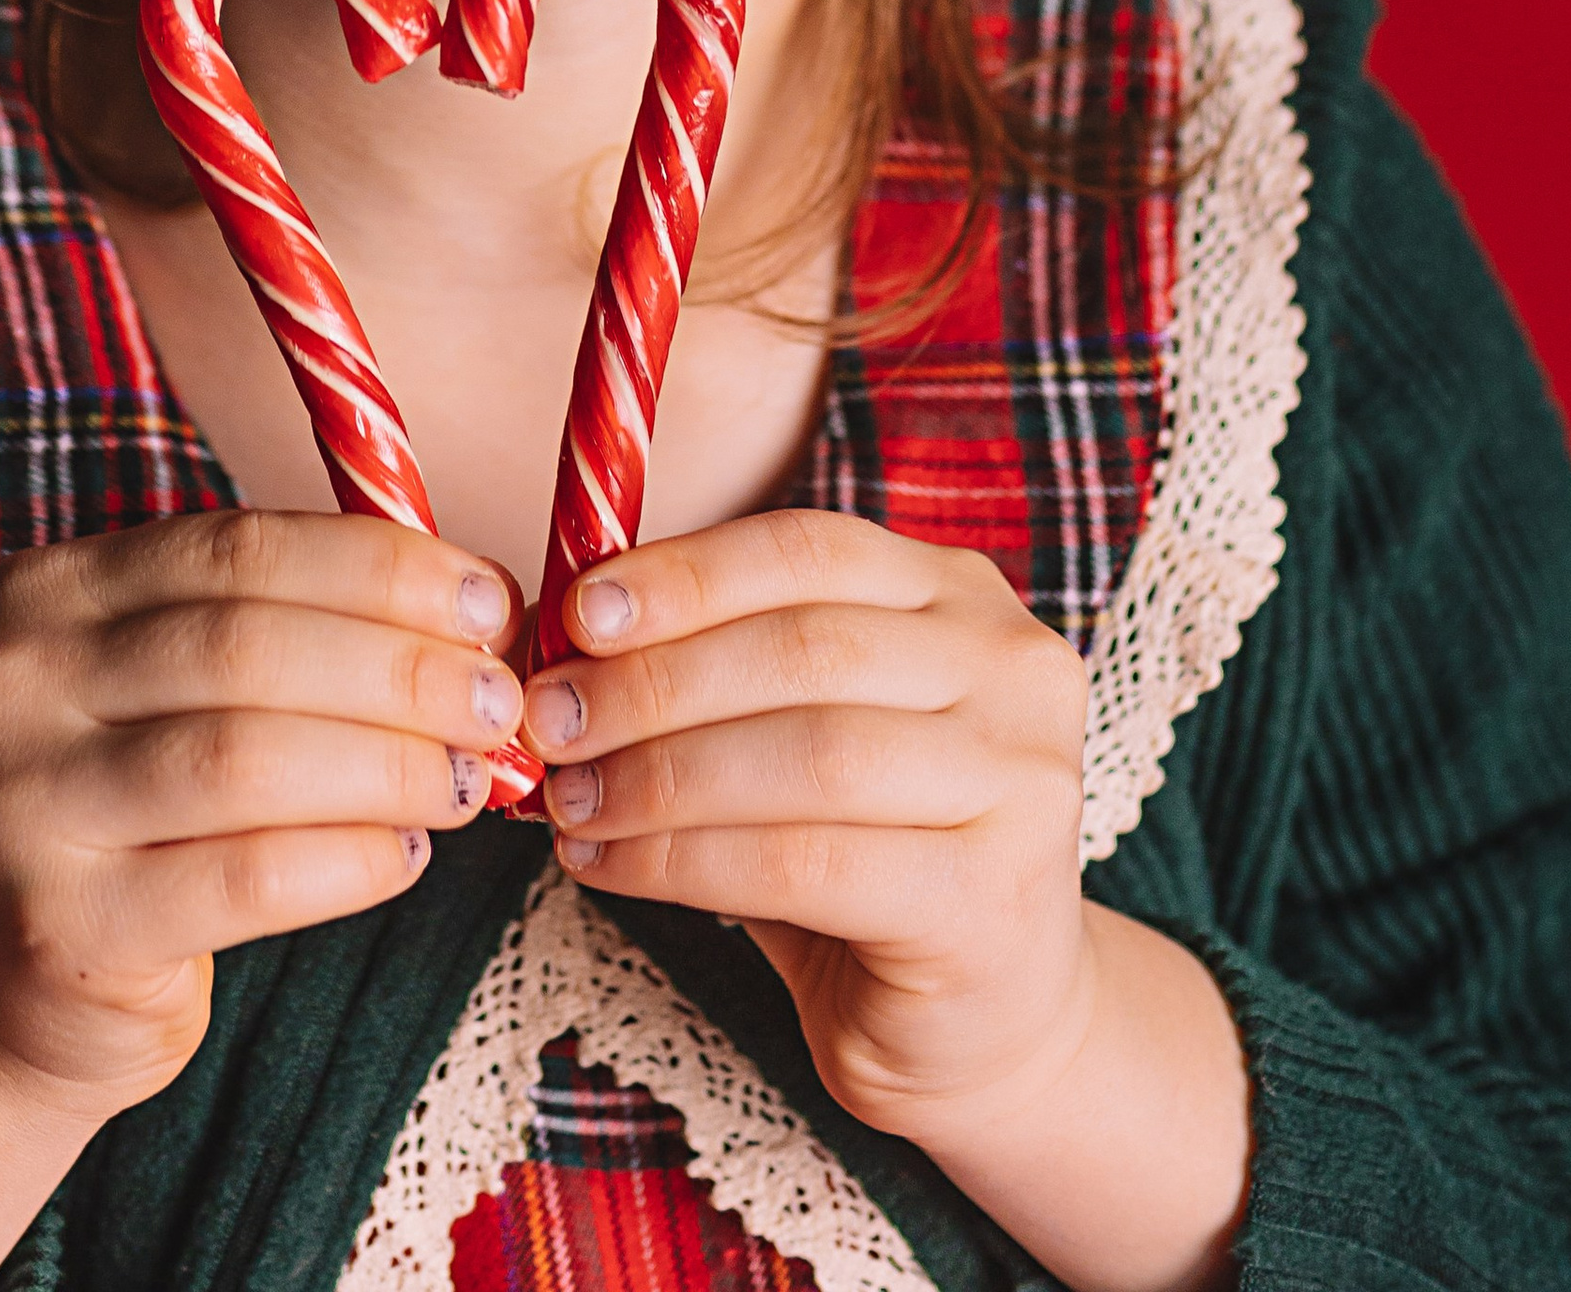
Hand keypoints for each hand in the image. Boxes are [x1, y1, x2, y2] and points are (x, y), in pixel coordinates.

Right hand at [0, 508, 521, 1114]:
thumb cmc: (128, 814)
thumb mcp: (168, 690)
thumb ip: (285, 632)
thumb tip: (478, 611)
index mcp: (48, 590)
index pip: (237, 550)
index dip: (378, 569)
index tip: (488, 601)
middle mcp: (15, 682)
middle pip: (245, 645)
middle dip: (400, 668)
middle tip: (501, 702)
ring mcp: (21, 806)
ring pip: (247, 757)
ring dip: (391, 763)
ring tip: (472, 780)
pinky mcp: (61, 927)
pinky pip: (244, 878)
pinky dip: (350, 861)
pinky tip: (406, 854)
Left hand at [519, 512, 1248, 1291]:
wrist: (992, 1019)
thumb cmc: (871, 852)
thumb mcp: (810, 725)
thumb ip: (726, 663)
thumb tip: (567, 629)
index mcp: (961, 595)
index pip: (808, 550)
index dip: (688, 574)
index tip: (579, 610)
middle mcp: (1011, 669)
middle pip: (804, 649)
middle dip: (655, 681)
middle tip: (551, 717)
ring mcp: (1020, 781)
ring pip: (806, 755)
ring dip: (660, 775)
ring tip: (570, 798)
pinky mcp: (990, 894)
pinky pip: (804, 863)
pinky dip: (684, 861)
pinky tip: (610, 867)